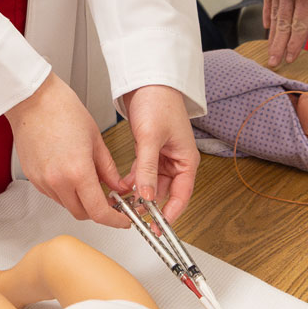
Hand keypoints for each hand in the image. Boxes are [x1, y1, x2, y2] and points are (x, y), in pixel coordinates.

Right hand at [7, 74, 129, 227]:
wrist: (33, 100)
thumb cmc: (62, 110)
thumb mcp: (96, 139)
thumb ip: (109, 169)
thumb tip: (118, 187)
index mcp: (77, 171)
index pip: (99, 212)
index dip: (115, 220)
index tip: (123, 219)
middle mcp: (57, 181)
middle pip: (82, 213)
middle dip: (98, 211)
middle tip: (110, 200)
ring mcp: (42, 181)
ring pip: (67, 205)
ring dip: (81, 200)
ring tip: (89, 180)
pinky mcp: (33, 178)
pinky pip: (54, 194)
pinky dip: (66, 191)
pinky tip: (71, 173)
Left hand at [120, 84, 199, 221]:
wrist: (149, 81)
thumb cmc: (159, 102)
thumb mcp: (151, 138)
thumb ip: (148, 168)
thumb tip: (147, 195)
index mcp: (187, 160)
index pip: (182, 196)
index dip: (170, 215)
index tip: (158, 227)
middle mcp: (177, 162)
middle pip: (165, 193)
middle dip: (149, 204)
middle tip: (132, 214)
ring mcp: (163, 158)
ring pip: (151, 185)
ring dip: (138, 192)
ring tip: (123, 201)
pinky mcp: (150, 152)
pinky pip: (143, 174)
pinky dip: (133, 181)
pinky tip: (121, 186)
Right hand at [260, 0, 307, 68]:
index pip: (299, 25)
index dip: (294, 44)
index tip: (290, 58)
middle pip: (283, 25)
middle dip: (278, 46)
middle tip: (274, 62)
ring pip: (274, 16)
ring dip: (272, 35)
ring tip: (270, 50)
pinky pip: (268, 1)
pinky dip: (267, 14)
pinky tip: (267, 26)